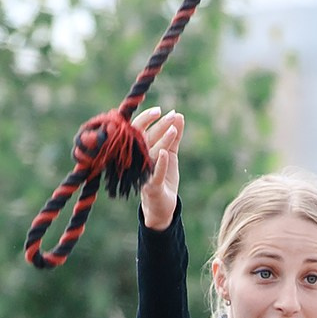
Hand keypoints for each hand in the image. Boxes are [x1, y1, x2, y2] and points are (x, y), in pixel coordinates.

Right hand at [134, 106, 183, 230]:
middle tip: (170, 115)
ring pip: (150, 153)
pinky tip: (164, 152)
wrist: (162, 207)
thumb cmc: (163, 177)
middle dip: (158, 126)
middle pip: (144, 138)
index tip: (160, 110)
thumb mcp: (170, 155)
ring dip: (162, 140)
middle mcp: (137, 160)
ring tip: (173, 129)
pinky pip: (155, 173)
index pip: (138, 130)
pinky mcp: (152, 187)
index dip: (147, 119)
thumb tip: (178, 115)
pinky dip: (159, 163)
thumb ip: (174, 136)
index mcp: (139, 150)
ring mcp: (144, 174)